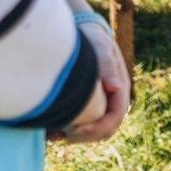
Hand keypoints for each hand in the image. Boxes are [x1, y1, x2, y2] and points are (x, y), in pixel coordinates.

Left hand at [56, 21, 131, 143]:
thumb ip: (108, 68)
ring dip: (74, 136)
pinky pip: (81, 126)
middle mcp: (112, 99)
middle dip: (83, 136)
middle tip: (59, 135)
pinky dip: (67, 131)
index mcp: (120, 88)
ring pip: (92, 131)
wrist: (82, 34)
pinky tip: (50, 130)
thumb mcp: (100, 50)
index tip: (74, 130)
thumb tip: (116, 87)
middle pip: (104, 130)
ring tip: (52, 134)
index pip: (115, 117)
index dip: (97, 128)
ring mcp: (101, 103)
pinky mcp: (88, 105)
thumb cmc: (92, 40)